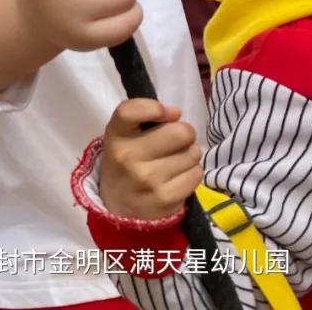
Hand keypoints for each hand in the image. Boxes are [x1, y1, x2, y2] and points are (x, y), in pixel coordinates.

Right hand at [99, 99, 202, 219]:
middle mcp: (128, 157)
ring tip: (174, 160)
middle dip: (184, 133)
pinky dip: (191, 173)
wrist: (119, 204)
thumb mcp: (123, 134)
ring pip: (192, 153)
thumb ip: (144, 117)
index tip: (164, 112)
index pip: (130, 111)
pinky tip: (177, 177)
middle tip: (176, 141)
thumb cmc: (127, 159)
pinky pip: (196, 174)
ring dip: (189, 154)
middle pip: (180, 132)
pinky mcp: (166, 198)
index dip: (153, 107)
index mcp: (116, 136)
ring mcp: (147, 179)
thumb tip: (176, 113)